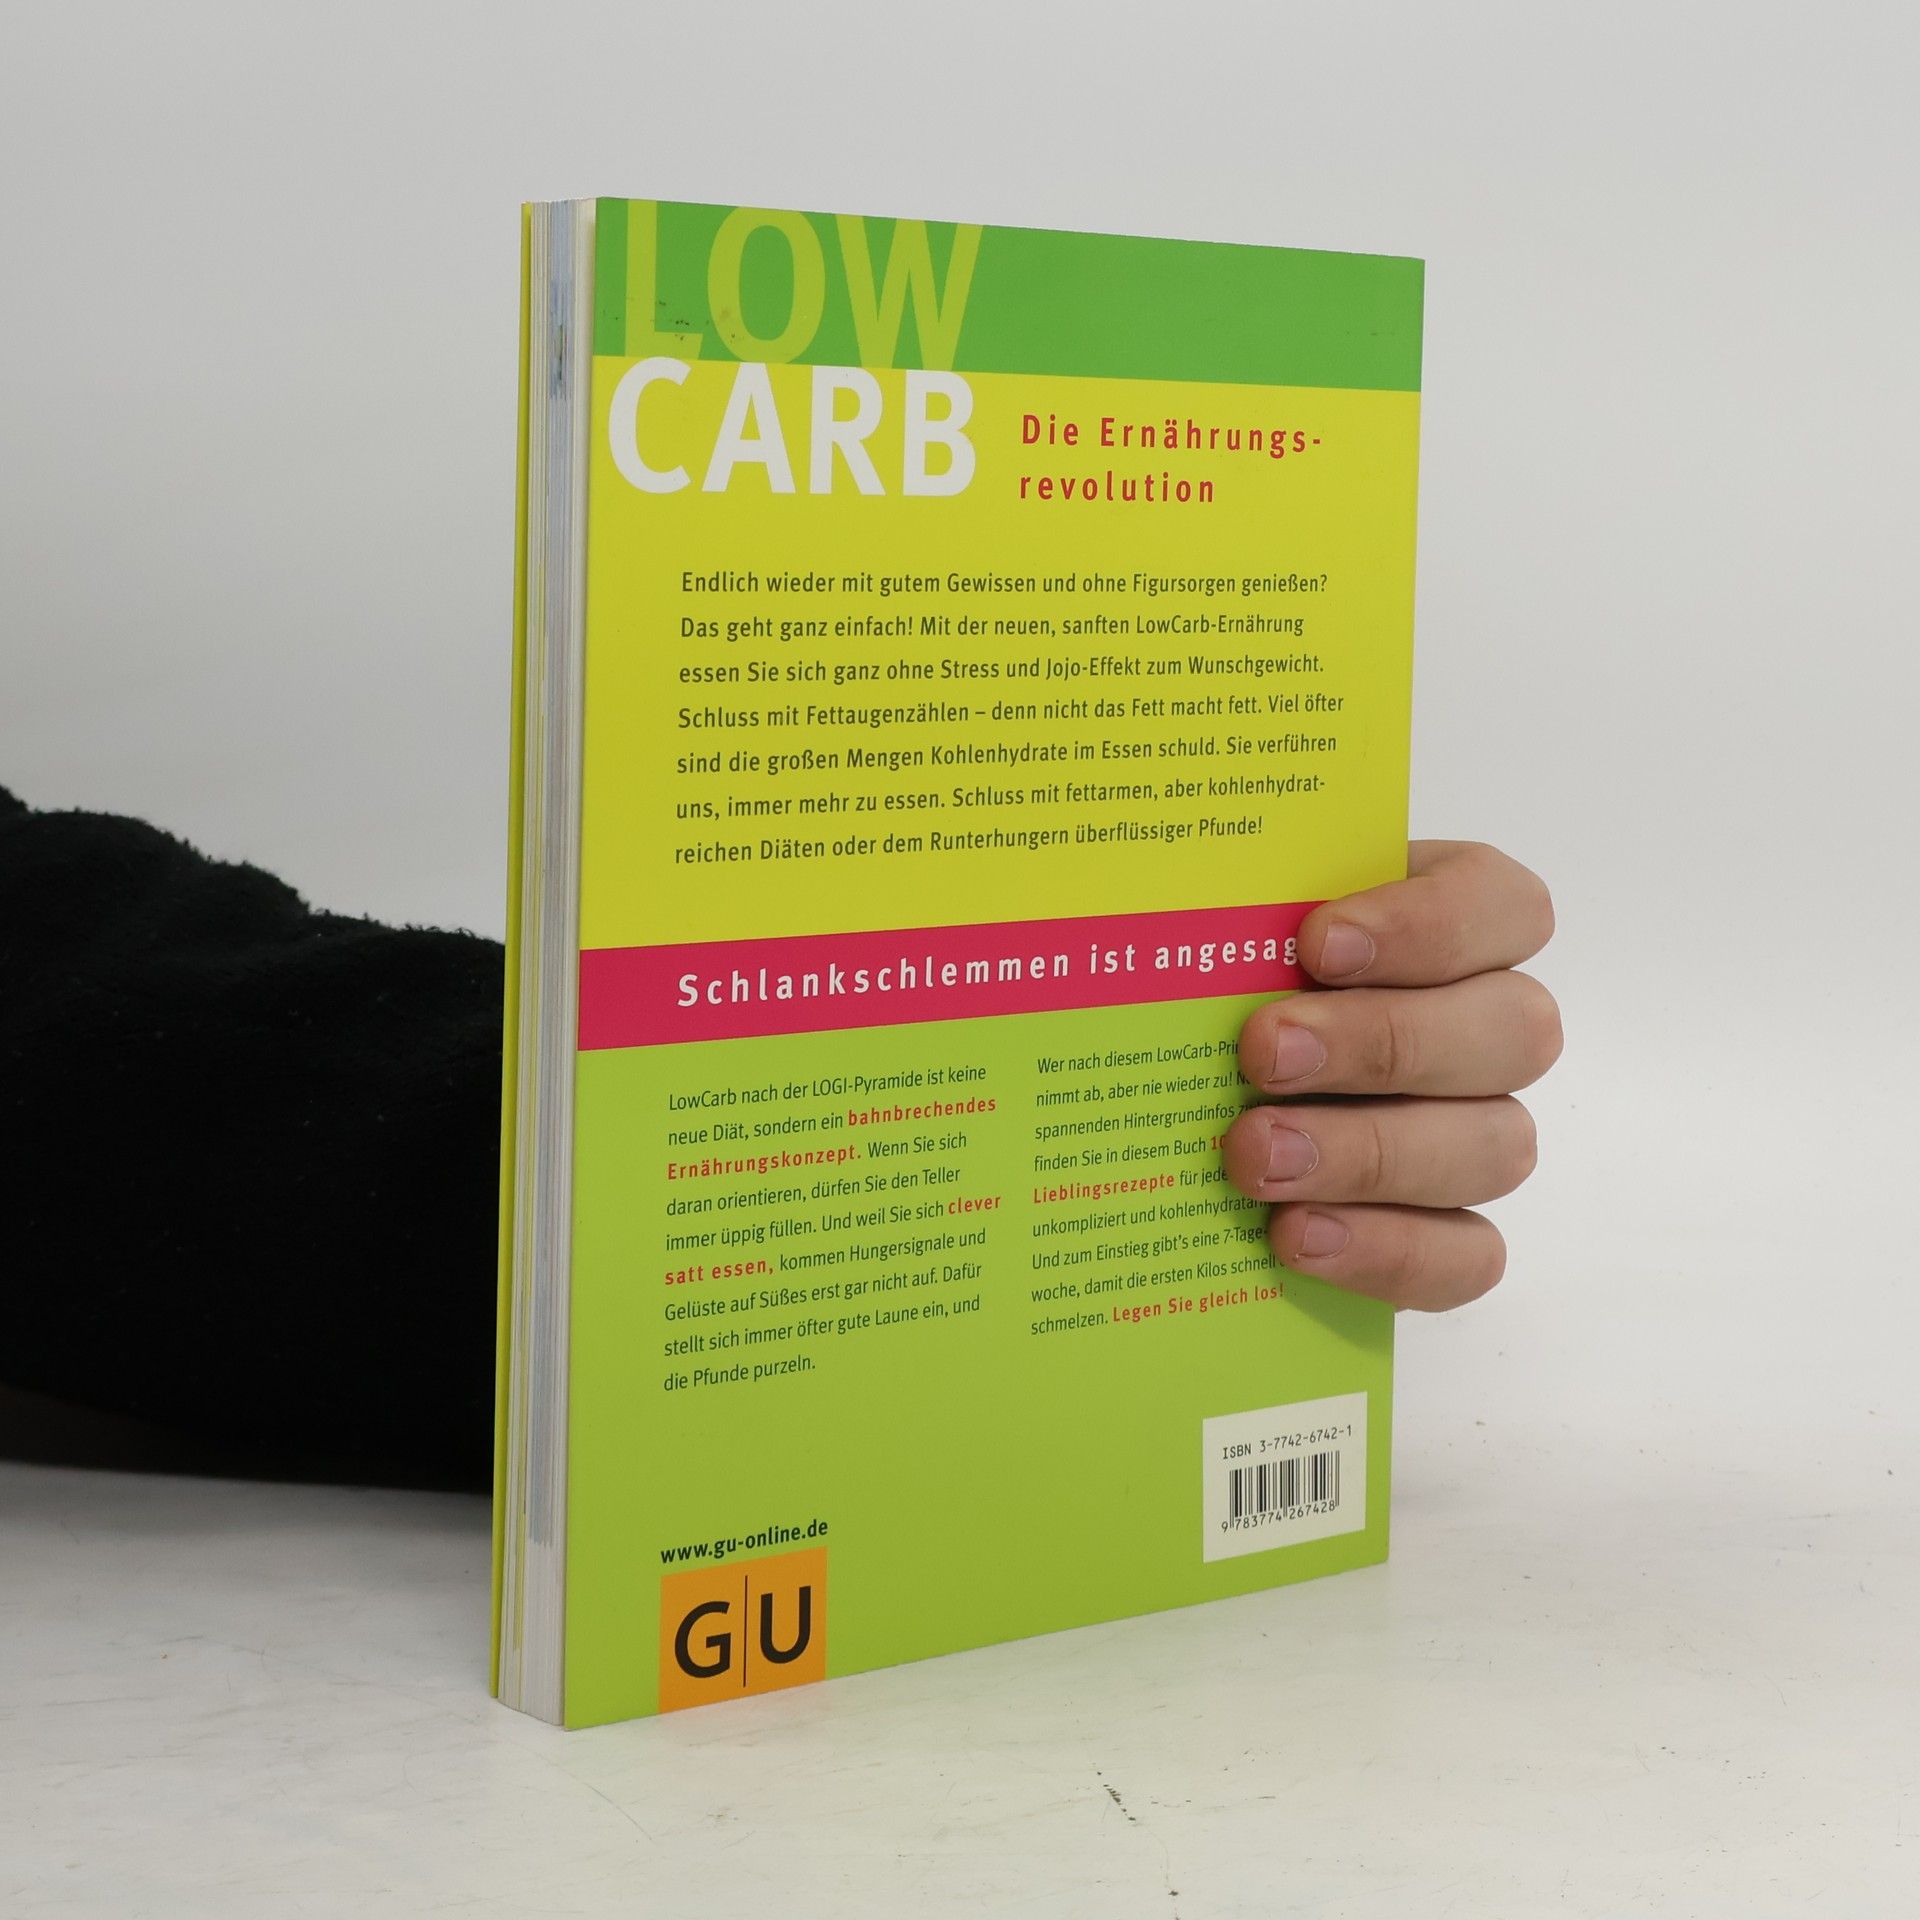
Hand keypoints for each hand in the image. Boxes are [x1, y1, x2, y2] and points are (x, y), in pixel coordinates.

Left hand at [1221, 841, 1560, 1310]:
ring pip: (1495, 1146)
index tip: (1317, 942)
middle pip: (1511, 1031)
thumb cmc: (1214, 979)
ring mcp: (1479, 1133)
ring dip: (1370, 1154)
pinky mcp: (1449, 1232)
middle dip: (1383, 1042)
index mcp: (1451, 920)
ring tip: (1255, 1158)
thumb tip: (1151, 875)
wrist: (1188, 1093)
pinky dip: (1386, 1250)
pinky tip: (1295, 1235)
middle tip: (1264, 1054)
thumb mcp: (1209, 917)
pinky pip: (1467, 1256)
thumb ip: (1222, 899)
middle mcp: (1487, 1024)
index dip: (1428, 923)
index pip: (1500, 904)